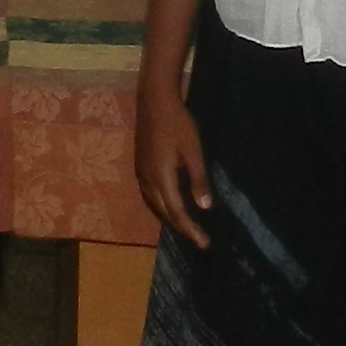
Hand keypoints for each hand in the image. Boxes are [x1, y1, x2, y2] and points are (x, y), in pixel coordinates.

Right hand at [134, 85, 214, 246]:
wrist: (154, 101)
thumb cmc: (178, 124)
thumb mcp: (193, 151)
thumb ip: (198, 180)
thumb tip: (206, 208)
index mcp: (161, 178)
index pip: (177, 212)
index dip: (190, 230)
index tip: (204, 244)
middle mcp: (147, 180)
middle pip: (163, 213)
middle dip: (181, 228)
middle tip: (199, 240)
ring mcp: (141, 173)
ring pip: (154, 205)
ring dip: (170, 218)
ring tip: (186, 228)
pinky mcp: (140, 166)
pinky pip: (149, 196)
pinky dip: (161, 207)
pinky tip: (169, 206)